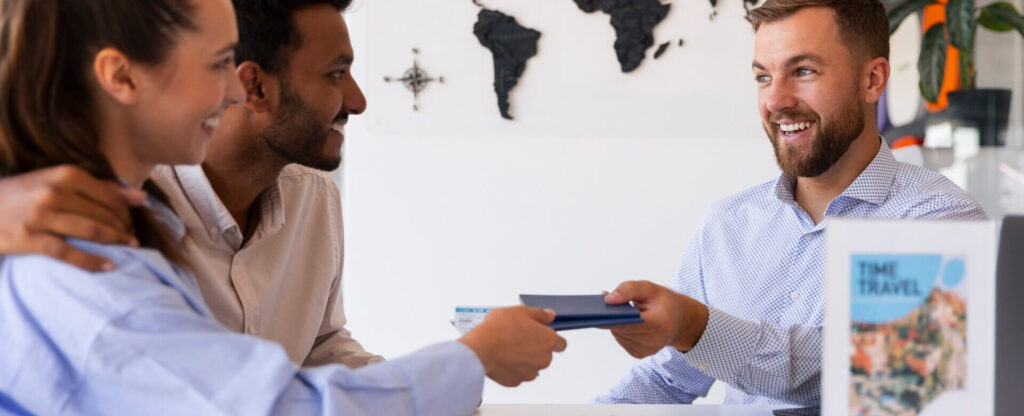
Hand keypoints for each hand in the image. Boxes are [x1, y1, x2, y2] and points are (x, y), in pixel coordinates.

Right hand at [0, 166, 146, 270]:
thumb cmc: (24, 195)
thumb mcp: (57, 182)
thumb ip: (99, 188)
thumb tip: (141, 198)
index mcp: (65, 174)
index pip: (111, 196)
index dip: (127, 213)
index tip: (133, 224)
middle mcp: (54, 192)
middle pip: (104, 214)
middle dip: (124, 228)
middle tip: (133, 239)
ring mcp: (41, 215)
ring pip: (92, 231)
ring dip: (116, 241)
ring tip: (130, 248)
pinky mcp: (30, 238)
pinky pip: (68, 253)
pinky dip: (92, 261)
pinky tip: (109, 266)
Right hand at [458, 306, 566, 386]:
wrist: (480, 349)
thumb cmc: (498, 329)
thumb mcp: (520, 311)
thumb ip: (539, 314)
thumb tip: (550, 315)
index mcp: (548, 340)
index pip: (561, 344)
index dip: (551, 338)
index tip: (541, 335)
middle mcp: (543, 359)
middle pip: (545, 354)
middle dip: (535, 348)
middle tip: (519, 338)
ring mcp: (530, 372)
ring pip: (532, 365)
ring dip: (524, 359)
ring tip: (508, 347)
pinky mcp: (517, 381)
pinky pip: (518, 374)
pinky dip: (513, 368)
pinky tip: (503, 358)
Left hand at [603, 280, 708, 357]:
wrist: (679, 321)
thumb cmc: (665, 302)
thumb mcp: (650, 288)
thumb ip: (628, 290)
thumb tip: (607, 299)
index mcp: (660, 324)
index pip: (629, 323)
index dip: (611, 317)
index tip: (595, 311)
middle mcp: (653, 342)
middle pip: (621, 328)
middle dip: (610, 315)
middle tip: (602, 300)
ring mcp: (645, 350)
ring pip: (618, 333)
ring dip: (614, 321)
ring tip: (615, 307)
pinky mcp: (638, 354)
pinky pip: (621, 338)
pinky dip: (619, 328)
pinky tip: (622, 318)